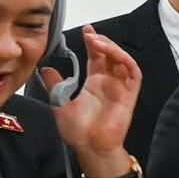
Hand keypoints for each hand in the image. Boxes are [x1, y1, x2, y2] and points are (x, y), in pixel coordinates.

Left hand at [47, 24, 140, 177]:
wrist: (90, 147)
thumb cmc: (79, 132)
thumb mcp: (59, 102)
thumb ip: (55, 84)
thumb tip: (46, 69)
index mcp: (94, 83)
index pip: (96, 56)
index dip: (93, 42)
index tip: (86, 30)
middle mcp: (108, 82)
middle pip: (109, 54)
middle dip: (101, 41)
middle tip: (89, 34)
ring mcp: (120, 87)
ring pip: (122, 59)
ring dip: (111, 48)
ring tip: (97, 42)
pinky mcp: (129, 93)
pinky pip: (133, 72)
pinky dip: (125, 60)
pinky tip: (113, 54)